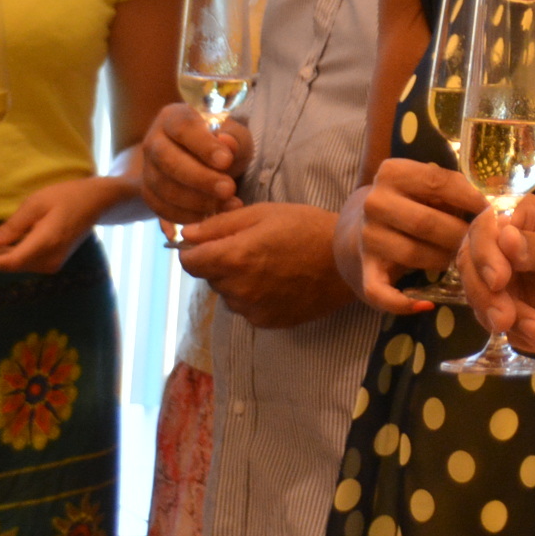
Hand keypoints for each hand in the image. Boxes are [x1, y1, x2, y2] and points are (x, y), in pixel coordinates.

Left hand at [0, 177, 114, 274]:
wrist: (99, 201)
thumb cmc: (68, 195)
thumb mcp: (37, 203)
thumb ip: (12, 225)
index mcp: (44, 245)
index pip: (4, 261)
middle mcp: (47, 261)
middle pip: (5, 265)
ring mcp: (50, 263)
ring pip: (12, 264)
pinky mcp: (51, 260)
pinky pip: (21, 260)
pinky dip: (2, 255)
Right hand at [143, 103, 248, 223]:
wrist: (208, 163)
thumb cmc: (224, 145)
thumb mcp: (236, 136)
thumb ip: (234, 138)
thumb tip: (227, 143)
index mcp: (173, 117)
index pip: (182, 127)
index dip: (203, 145)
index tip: (226, 161)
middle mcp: (154, 141)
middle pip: (167, 159)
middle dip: (200, 178)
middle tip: (228, 189)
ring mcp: (147, 168)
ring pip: (162, 186)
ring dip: (196, 200)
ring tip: (227, 204)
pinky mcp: (148, 193)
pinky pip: (160, 207)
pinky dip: (185, 215)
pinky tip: (209, 216)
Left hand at [176, 202, 351, 327]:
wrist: (348, 261)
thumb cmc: (307, 228)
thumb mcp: (264, 213)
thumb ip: (220, 224)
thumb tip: (186, 234)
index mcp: (232, 257)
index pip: (188, 261)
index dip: (197, 249)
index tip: (215, 242)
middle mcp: (237, 288)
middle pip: (210, 277)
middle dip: (222, 263)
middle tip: (254, 248)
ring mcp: (251, 309)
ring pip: (228, 294)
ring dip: (238, 281)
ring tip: (271, 265)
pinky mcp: (266, 322)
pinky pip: (247, 308)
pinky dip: (255, 296)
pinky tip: (280, 282)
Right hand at [350, 161, 485, 314]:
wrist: (360, 229)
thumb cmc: (412, 204)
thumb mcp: (429, 188)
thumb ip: (456, 190)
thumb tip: (496, 205)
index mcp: (393, 173)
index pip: (440, 182)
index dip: (472, 198)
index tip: (496, 212)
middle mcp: (374, 202)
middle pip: (426, 222)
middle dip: (460, 235)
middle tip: (485, 245)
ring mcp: (366, 237)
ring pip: (414, 254)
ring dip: (444, 261)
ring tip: (463, 262)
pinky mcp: (363, 270)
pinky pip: (382, 292)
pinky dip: (403, 303)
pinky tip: (425, 305)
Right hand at [460, 192, 534, 363]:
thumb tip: (504, 236)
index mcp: (518, 216)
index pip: (485, 227)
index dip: (485, 254)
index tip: (499, 280)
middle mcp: (498, 244)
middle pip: (469, 263)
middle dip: (485, 294)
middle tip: (505, 317)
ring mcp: (496, 277)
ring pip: (476, 296)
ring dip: (502, 317)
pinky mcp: (499, 306)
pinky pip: (493, 321)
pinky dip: (517, 334)